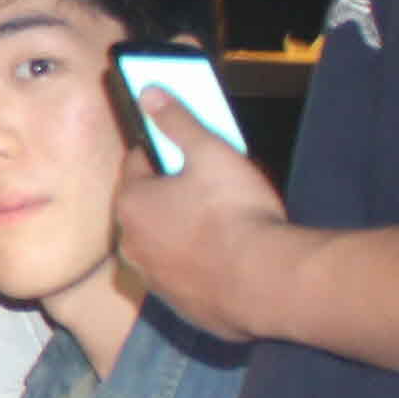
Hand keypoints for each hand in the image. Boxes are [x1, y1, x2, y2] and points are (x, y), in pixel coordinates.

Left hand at [109, 97, 297, 341]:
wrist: (267, 284)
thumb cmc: (236, 214)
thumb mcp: (210, 152)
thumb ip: (178, 121)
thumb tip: (150, 92)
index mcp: (132, 203)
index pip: (138, 164)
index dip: (165, 153)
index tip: (189, 152)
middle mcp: (131, 244)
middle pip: (147, 206)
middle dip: (171, 195)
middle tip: (209, 187)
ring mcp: (153, 278)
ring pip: (162, 243)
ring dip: (182, 232)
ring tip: (222, 224)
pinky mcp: (178, 305)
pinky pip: (182, 276)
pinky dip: (197, 266)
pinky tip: (226, 259)